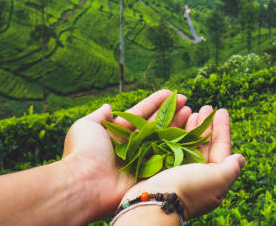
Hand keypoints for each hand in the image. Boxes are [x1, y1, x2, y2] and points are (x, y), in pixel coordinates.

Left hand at [61, 90, 191, 219]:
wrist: (84, 183)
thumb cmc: (83, 152)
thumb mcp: (86, 126)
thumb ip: (99, 116)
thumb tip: (108, 106)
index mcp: (116, 135)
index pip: (140, 114)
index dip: (155, 102)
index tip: (170, 92)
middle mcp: (130, 147)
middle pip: (154, 125)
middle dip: (170, 111)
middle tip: (185, 100)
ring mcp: (140, 161)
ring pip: (163, 139)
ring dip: (177, 125)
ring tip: (191, 111)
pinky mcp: (148, 174)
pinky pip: (166, 157)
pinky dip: (178, 146)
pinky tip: (189, 133)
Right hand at [120, 106, 244, 219]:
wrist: (151, 202)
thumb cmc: (188, 188)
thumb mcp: (217, 179)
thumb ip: (231, 168)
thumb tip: (240, 159)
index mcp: (212, 180)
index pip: (221, 150)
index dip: (222, 130)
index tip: (222, 110)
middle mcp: (196, 177)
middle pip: (204, 145)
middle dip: (206, 125)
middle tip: (205, 106)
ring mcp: (178, 174)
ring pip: (188, 145)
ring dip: (192, 128)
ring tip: (192, 111)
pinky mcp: (161, 170)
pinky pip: (172, 147)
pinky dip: (175, 133)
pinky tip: (176, 122)